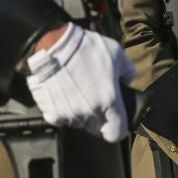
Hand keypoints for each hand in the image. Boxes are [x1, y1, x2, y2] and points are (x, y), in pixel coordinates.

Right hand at [26, 23, 135, 142]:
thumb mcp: (117, 54)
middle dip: (97, 119)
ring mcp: (68, 114)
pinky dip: (61, 111)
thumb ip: (127, 72)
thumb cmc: (88, 48)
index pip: (116, 133)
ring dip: (79, 113)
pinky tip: (61, 95)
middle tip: (94, 100)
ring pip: (77, 123)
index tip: (114, 119)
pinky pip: (58, 119)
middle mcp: (89, 113)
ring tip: (76, 93)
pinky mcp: (50, 112)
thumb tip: (126, 81)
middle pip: (95, 128)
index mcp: (109, 101)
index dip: (117, 128)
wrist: (55, 44)